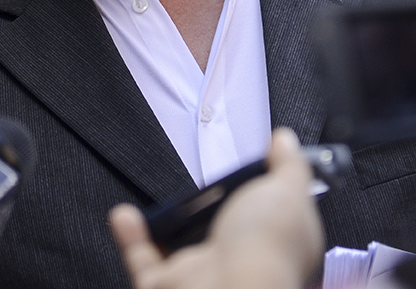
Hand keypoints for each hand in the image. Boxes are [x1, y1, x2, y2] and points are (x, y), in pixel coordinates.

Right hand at [110, 128, 324, 288]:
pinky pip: (144, 259)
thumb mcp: (289, 189)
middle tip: (206, 181)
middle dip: (213, 208)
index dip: (266, 195)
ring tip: (170, 197)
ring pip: (182, 246)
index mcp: (278, 246)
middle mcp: (241, 265)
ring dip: (170, 221)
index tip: (255, 170)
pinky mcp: (168, 283)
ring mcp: (204, 275)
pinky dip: (132, 238)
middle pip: (223, 231)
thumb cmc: (267, 248)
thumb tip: (285, 142)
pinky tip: (126, 214)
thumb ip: (288, 165)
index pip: (273, 218)